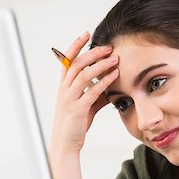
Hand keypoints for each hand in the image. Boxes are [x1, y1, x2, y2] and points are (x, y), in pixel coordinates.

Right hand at [50, 32, 118, 153]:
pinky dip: (103, 81)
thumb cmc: (75, 124)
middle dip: (93, 53)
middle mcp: (64, 90)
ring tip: (115, 58)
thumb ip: (96, 93)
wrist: (65, 144)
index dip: (75, 46)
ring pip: (83, 75)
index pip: (67, 61)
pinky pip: (91, 92)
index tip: (86, 34)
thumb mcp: (86, 105)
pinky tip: (114, 75)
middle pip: (76, 64)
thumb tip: (111, 83)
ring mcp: (69, 99)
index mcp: (63, 86)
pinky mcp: (77, 110)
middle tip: (108, 47)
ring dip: (100, 65)